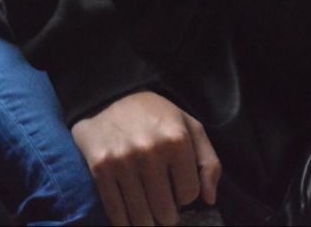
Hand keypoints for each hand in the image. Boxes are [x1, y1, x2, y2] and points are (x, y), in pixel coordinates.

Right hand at [70, 91, 220, 225]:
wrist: (109, 97)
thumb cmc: (156, 117)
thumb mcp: (190, 128)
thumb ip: (209, 162)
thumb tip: (209, 198)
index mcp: (176, 139)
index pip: (189, 193)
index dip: (185, 195)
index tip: (176, 188)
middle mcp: (149, 150)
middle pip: (165, 210)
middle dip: (166, 213)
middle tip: (161, 206)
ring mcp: (123, 159)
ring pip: (141, 217)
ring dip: (146, 221)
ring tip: (147, 215)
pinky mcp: (100, 167)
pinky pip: (115, 212)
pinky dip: (123, 223)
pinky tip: (128, 220)